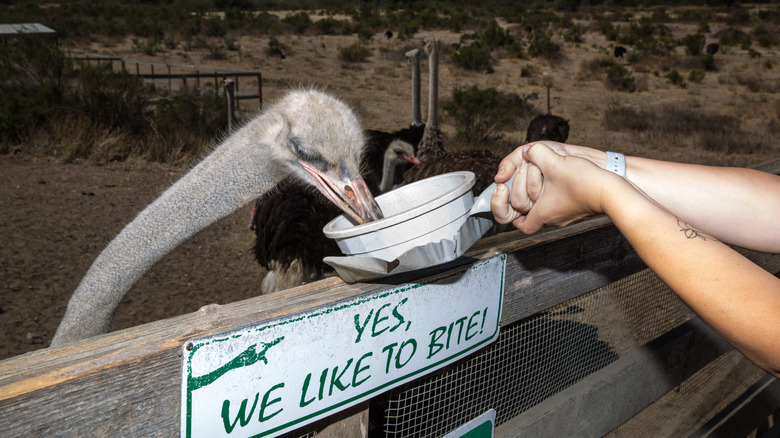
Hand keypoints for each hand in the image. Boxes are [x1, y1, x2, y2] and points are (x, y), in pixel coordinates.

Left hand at [491, 143, 619, 232]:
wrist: (614, 191)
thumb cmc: (587, 182)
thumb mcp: (555, 162)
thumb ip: (536, 153)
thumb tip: (528, 150)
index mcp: (543, 212)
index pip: (517, 224)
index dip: (507, 210)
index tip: (506, 193)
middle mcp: (552, 218)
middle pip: (525, 214)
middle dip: (520, 192)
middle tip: (522, 175)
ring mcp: (564, 215)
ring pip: (540, 207)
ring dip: (535, 190)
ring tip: (540, 173)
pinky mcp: (574, 208)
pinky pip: (555, 203)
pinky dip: (549, 192)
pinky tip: (553, 177)